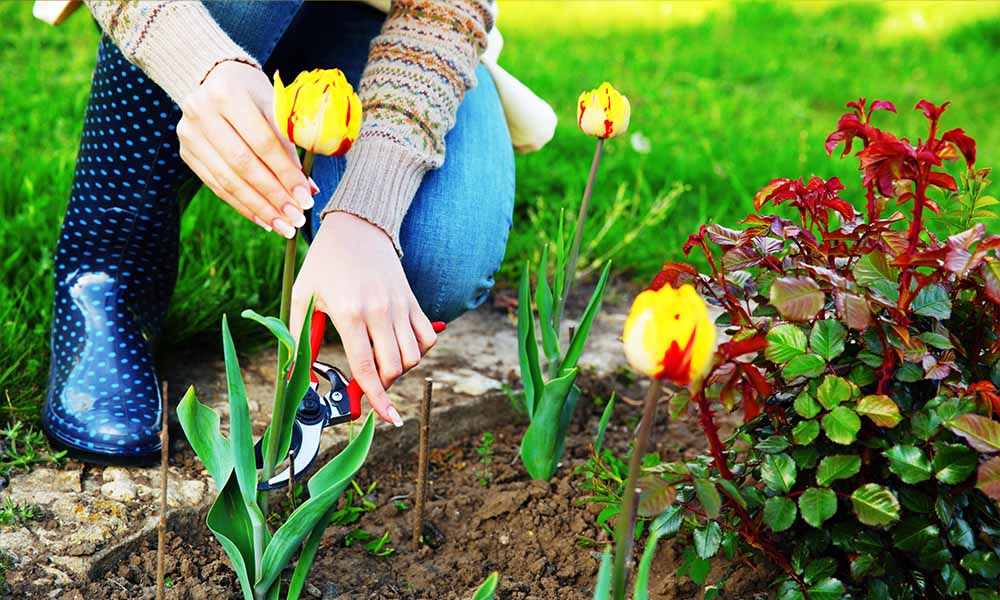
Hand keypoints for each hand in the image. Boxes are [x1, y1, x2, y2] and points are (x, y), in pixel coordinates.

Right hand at [177, 60, 313, 237]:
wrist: (216, 79)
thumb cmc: (255, 94)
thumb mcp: (275, 106)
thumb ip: (290, 143)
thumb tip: (308, 189)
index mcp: (228, 93)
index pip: (262, 142)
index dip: (285, 173)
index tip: (306, 198)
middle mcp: (201, 112)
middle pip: (243, 164)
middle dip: (272, 196)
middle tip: (295, 219)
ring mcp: (189, 134)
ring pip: (227, 180)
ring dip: (258, 208)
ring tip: (283, 225)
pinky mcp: (186, 152)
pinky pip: (216, 186)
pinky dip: (242, 205)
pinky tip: (263, 219)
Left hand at [290, 212, 438, 425]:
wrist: (357, 227)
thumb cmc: (324, 263)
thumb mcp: (303, 297)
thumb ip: (300, 340)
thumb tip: (300, 379)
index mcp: (349, 313)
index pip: (367, 366)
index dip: (375, 397)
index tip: (388, 418)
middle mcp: (379, 311)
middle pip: (394, 367)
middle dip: (383, 385)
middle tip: (367, 383)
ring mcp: (400, 306)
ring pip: (413, 356)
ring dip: (399, 369)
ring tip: (380, 362)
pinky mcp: (413, 301)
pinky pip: (427, 337)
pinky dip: (418, 350)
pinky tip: (400, 347)